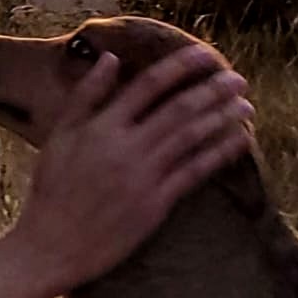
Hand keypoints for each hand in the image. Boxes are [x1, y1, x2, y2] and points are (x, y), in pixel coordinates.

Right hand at [0, 44, 252, 297]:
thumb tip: (110, 58)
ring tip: (245, 104)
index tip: (203, 54)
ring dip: (221, 118)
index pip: (147, 86)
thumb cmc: (52, 187)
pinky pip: (195, 173)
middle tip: (238, 79)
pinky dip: (219, 154)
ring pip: (191, 138)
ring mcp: (145, 176)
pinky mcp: (156, 204)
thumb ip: (86, 95)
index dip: (178, 67)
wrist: (53, 243)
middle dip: (212, 91)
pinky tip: (237, 141)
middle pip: (178, 110)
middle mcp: (127, 147)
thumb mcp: (60, 134)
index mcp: (102, 126)